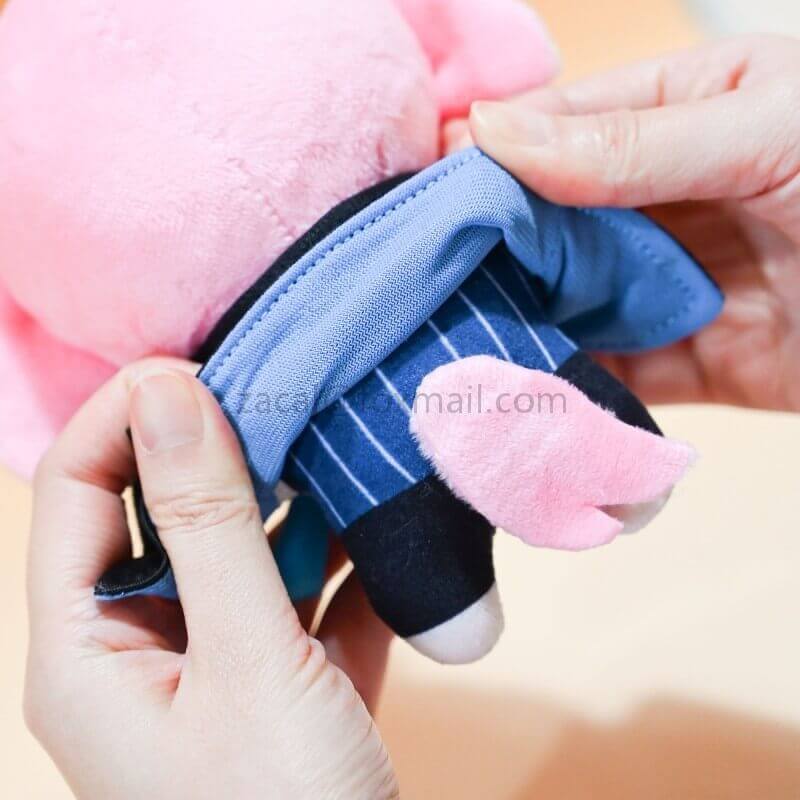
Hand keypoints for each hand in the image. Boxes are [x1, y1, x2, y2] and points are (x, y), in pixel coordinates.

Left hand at [24, 360, 397, 798]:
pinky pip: (308, 591)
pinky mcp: (289, 675)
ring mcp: (222, 661)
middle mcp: (145, 646)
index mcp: (91, 647)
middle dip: (222, 449)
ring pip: (244, 547)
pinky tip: (389, 520)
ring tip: (344, 443)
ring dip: (296, 499)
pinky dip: (347, 556)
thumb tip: (167, 388)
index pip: (78, 492)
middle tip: (288, 390)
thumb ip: (209, 522)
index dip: (126, 417)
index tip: (204, 364)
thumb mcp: (248, 660)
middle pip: (164, 511)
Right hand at [453, 35, 799, 410]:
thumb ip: (631, 141)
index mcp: (689, 109)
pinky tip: (525, 392)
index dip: (491, 158)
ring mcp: (681, 283)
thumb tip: (492, 131)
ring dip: (527, 323)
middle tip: (425, 283)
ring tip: (455, 344)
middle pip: (559, 222)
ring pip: (580, 301)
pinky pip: (622, 371)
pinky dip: (577, 383)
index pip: (563, 127)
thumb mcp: (771, 132)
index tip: (423, 196)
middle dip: (498, 252)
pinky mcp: (700, 363)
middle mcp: (672, 196)